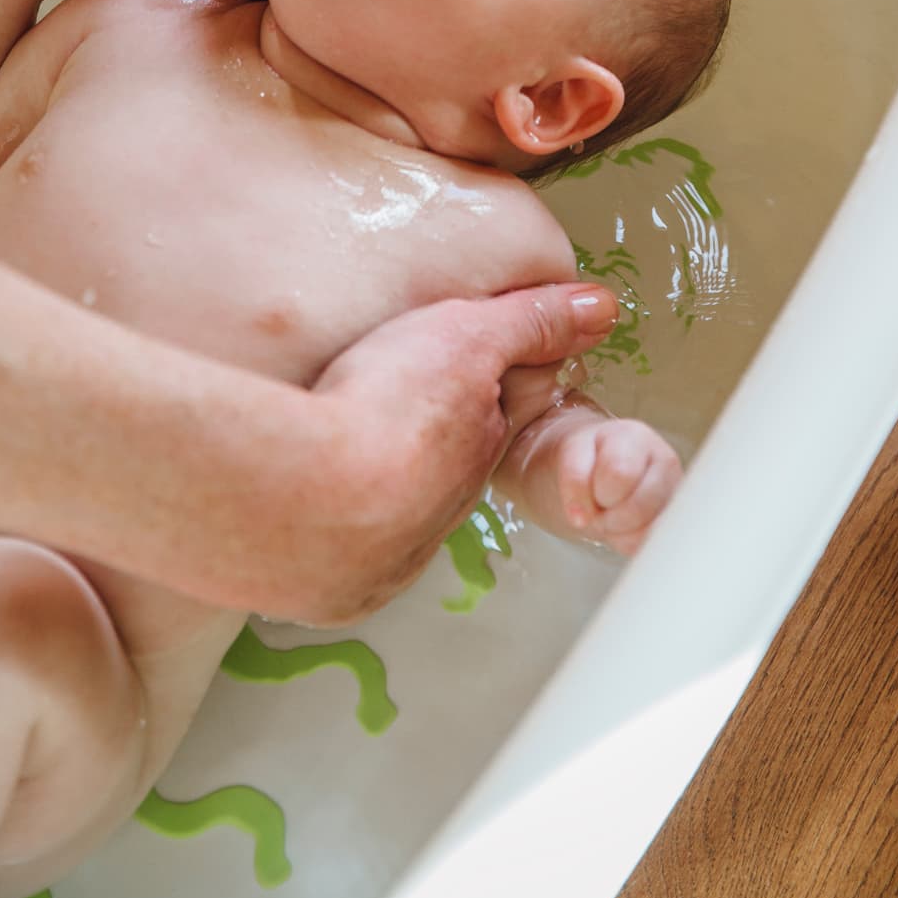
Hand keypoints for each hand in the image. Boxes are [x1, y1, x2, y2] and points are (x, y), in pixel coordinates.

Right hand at [303, 282, 619, 622]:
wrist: (296, 498)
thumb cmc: (384, 412)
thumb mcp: (465, 338)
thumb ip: (530, 321)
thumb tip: (601, 308)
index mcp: (476, 448)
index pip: (491, 411)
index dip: (479, 382)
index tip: (462, 369)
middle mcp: (440, 511)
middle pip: (442, 468)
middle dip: (427, 441)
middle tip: (395, 406)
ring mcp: (387, 558)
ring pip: (391, 516)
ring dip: (375, 488)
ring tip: (347, 457)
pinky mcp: (334, 589)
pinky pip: (340, 559)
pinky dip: (330, 532)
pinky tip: (311, 509)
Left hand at [555, 416, 681, 557]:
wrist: (601, 464)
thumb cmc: (589, 457)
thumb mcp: (571, 455)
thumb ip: (574, 479)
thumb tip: (582, 519)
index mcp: (636, 437)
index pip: (618, 474)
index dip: (591, 494)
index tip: (581, 495)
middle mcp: (665, 462)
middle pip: (637, 508)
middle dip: (607, 516)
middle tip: (598, 505)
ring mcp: (676, 492)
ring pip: (648, 531)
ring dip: (619, 532)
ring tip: (611, 513)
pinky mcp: (678, 518)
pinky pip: (653, 543)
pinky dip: (631, 543)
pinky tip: (623, 525)